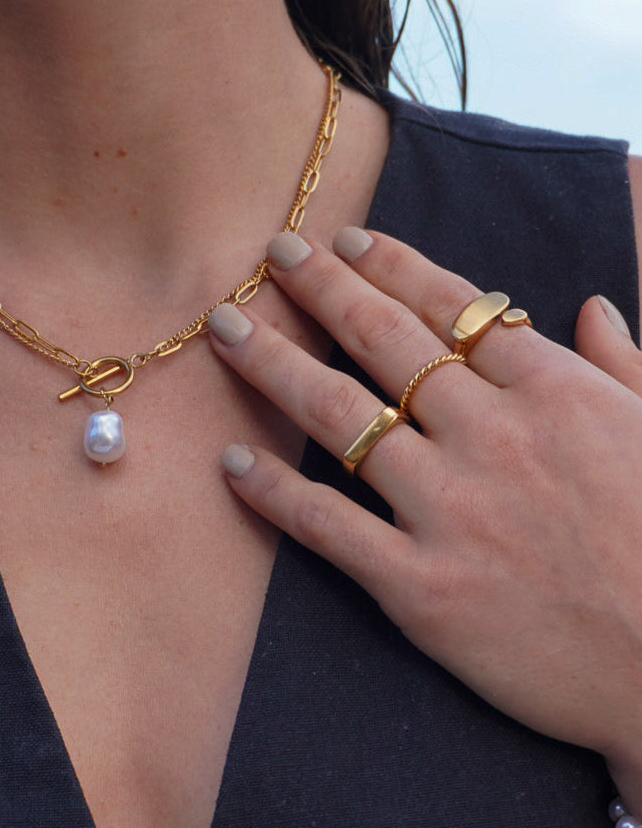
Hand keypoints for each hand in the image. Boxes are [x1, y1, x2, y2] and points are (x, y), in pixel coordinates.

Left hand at [208, 227, 641, 809]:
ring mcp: (450, 510)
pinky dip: (271, 491)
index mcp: (554, 393)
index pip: (453, 308)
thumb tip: (589, 308)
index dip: (391, 267)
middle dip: (321, 289)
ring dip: (272, 364)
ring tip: (227, 328)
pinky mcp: (420, 586)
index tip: (345, 241)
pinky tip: (230, 461)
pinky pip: (326, 524)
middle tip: (274, 252)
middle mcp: (491, 436)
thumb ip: (625, 368)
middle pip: (384, 341)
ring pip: (338, 416)